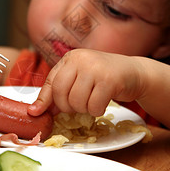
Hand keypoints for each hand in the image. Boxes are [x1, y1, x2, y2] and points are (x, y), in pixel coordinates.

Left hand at [28, 49, 143, 116]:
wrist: (133, 72)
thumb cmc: (103, 77)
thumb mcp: (79, 78)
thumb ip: (60, 91)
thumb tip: (36, 110)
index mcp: (71, 57)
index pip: (51, 81)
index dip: (44, 100)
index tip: (36, 113)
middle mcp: (81, 59)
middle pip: (61, 93)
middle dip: (67, 107)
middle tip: (79, 105)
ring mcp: (95, 68)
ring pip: (77, 102)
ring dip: (84, 109)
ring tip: (93, 100)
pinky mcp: (109, 79)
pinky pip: (94, 106)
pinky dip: (97, 110)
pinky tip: (103, 102)